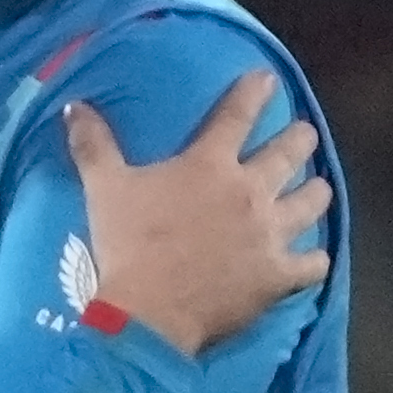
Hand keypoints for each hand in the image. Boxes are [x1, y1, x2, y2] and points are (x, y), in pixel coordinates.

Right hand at [69, 69, 331, 353]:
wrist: (149, 313)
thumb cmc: (128, 246)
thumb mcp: (104, 189)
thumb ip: (93, 145)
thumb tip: (73, 106)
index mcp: (209, 165)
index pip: (237, 116)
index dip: (254, 92)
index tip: (268, 79)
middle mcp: (250, 191)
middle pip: (290, 153)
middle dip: (301, 139)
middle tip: (306, 134)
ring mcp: (270, 234)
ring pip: (312, 203)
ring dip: (317, 192)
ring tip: (319, 188)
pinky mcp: (278, 275)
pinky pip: (313, 262)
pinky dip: (315, 258)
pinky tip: (314, 257)